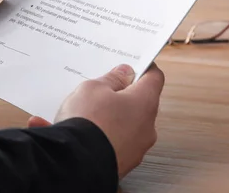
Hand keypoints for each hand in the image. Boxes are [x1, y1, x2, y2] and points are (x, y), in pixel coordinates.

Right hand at [28, 64, 163, 178]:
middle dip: (121, 95)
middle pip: (139, 103)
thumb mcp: (93, 88)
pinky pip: (111, 143)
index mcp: (144, 102)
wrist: (77, 164)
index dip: (143, 68)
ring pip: (123, 125)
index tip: (133, 64)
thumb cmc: (89, 121)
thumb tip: (124, 73)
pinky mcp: (122, 163)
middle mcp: (146, 127)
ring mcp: (135, 148)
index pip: (154, 78)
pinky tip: (74, 131)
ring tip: (80, 112)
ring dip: (107, 117)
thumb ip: (111, 79)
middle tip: (101, 88)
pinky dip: (98, 136)